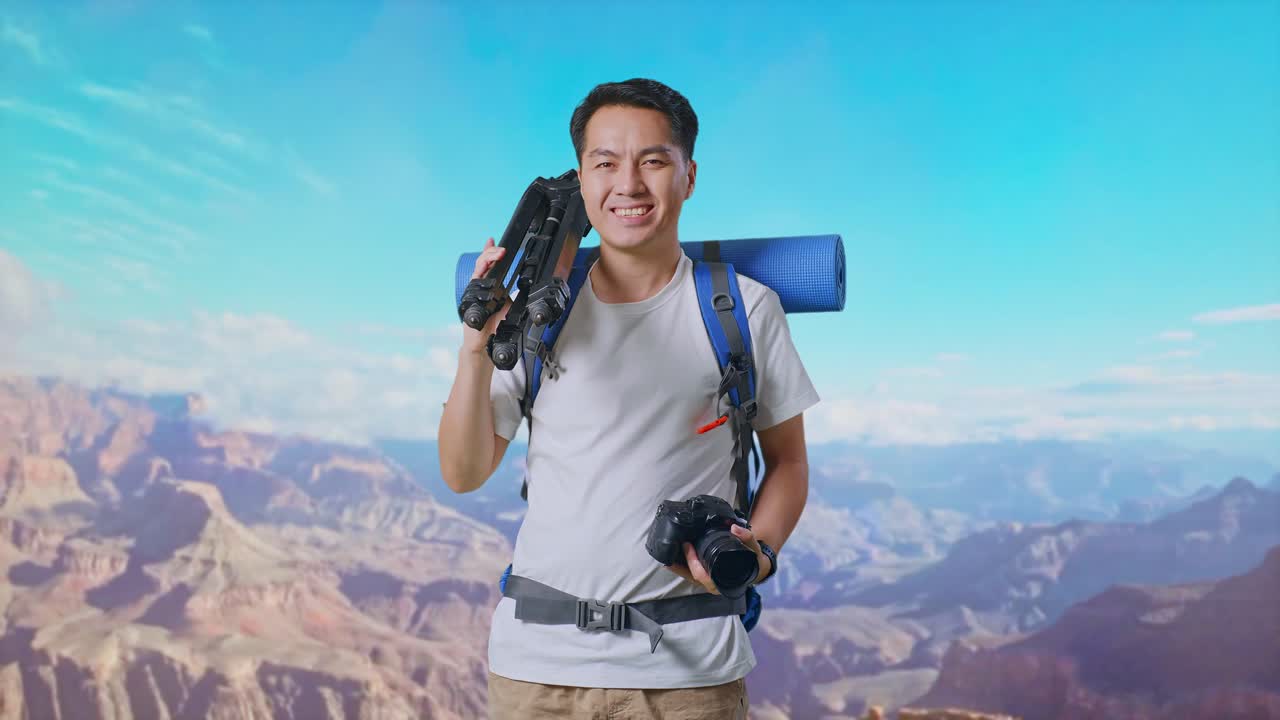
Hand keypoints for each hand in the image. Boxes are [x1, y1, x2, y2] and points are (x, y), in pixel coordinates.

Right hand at [461, 237, 511, 354]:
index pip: (490, 264)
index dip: (491, 251)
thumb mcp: (511, 307)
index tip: (494, 240)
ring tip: (497, 254)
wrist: (484, 343)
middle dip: (491, 253)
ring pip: (478, 270)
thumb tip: (531, 289)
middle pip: (483, 263)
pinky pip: (473, 285)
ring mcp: (474, 291)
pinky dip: (479, 276)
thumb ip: (515, 296)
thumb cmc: (496, 326)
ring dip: (487, 260)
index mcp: (492, 285)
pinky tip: (484, 270)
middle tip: (501, 249)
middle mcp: (482, 286)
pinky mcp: (470, 299)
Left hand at [665, 523, 771, 593]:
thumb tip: (734, 528)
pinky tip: (672, 559)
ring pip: (689, 577)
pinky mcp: (706, 578)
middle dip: (679, 566)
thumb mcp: (753, 549)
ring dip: (677, 568)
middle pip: (691, 577)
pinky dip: (682, 567)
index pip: (703, 575)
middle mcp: (714, 585)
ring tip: (664, 557)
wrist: (756, 568)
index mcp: (724, 582)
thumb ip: (747, 537)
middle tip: (670, 550)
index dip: (692, 562)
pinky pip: (691, 574)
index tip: (687, 545)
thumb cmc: (753, 560)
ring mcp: (709, 582)